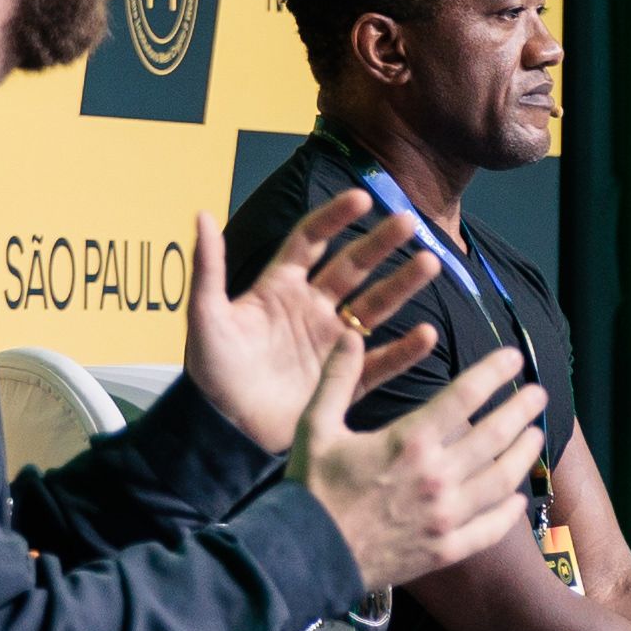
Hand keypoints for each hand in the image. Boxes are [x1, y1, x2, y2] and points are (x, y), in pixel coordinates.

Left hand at [187, 195, 440, 450]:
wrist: (224, 433)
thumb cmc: (211, 372)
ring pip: (374, 307)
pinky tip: (425, 334)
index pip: (312, 241)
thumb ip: (208, 268)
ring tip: (429, 263)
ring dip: (401, 285)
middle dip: (380, 244)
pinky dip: (404, 350)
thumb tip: (202, 214)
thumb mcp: (205, 317)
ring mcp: (331, 345)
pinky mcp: (344, 381)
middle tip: (409, 221)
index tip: (362, 197)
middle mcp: (311, 310)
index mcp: (280, 289)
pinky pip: (380, 362)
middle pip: (353, 268)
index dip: (334, 218)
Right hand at [298, 337, 540, 591]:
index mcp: (410, 441)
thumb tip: (350, 335)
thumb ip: (337, 379)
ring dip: (523, 456)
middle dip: (521, 410)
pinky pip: (488, 530)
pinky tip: (518, 499)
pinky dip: (508, 513)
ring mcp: (445, 516)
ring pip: (501, 481)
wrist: (306, 557)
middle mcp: (437, 476)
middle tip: (539, 394)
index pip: (465, 397)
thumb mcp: (315, 426)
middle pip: (494, 436)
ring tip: (537, 437)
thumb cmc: (311, 489)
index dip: (494, 373)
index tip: (514, 359)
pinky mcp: (445, 550)